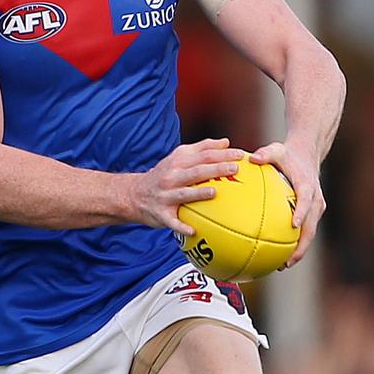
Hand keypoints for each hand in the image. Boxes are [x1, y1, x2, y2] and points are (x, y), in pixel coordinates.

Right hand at [127, 138, 246, 234]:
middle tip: (235, 169)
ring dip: (198, 193)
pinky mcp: (161, 213)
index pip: (202, 155)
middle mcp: (171, 177)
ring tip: (215, 192)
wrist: (133, 195)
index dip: (221, 153)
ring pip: (184, 194)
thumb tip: (225, 142)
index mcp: (178, 162)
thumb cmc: (164, 176)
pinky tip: (193, 231)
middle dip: (215, 169)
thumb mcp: (177, 158)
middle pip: (196, 171)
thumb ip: (201, 149)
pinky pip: (172, 222)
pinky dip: (181, 227)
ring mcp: (165, 195)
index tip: (240, 154)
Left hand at [248, 139, 323, 267]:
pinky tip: (279, 255)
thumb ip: (266, 153)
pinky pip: (305, 231)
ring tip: (283, 265)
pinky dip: (296, 243)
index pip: (306, 201)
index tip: (293, 226)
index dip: (301, 213)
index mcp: (307, 186)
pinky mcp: (312, 213)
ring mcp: (316, 208)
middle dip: (302, 245)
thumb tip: (252, 158)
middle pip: (311, 227)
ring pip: (310, 233)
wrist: (307, 155)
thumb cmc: (288, 154)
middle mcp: (315, 200)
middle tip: (287, 261)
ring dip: (300, 250)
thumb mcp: (277, 149)